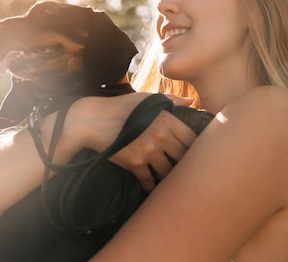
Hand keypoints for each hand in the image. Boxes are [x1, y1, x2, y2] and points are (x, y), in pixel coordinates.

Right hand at [62, 93, 197, 192]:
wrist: (92, 120)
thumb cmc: (121, 107)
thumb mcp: (146, 99)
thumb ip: (171, 100)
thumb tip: (191, 101)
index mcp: (166, 118)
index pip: (191, 138)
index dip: (195, 148)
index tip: (194, 154)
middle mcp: (160, 134)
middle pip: (183, 157)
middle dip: (184, 165)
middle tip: (185, 172)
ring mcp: (148, 149)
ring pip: (168, 171)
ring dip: (168, 178)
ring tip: (170, 183)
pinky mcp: (135, 163)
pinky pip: (149, 181)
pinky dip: (151, 187)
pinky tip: (152, 189)